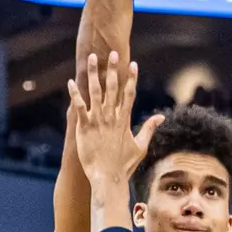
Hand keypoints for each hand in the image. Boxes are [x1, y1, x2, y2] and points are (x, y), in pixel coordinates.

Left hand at [69, 52, 162, 186]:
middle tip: (112, 53)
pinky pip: (79, 106)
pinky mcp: (85, 127)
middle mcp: (112, 116)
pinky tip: (71, 82)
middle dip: (113, 69)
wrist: (107, 178)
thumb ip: (149, 129)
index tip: (132, 64)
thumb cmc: (123, 165)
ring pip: (96, 92)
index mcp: (124, 120)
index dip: (131, 78)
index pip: (129, 93)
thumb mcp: (140, 146)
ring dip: (94, 74)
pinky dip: (75, 94)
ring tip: (92, 59)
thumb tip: (161, 117)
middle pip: (113, 87)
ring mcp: (98, 120)